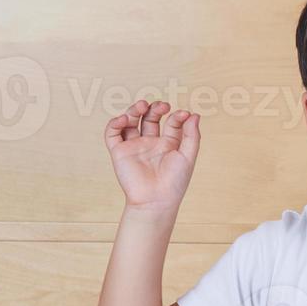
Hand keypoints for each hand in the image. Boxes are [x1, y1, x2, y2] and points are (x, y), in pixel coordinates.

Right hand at [103, 99, 200, 213]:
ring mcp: (134, 146)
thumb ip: (192, 135)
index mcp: (169, 145)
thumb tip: (194, 115)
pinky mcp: (119, 151)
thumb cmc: (175, 182)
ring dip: (134, 110)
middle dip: (155, 108)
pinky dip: (115, 123)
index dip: (177, 116)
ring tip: (142, 105)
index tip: (183, 114)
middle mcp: (151, 143)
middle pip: (150, 118)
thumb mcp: (188, 156)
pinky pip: (112, 133)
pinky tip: (124, 118)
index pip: (171, 123)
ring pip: (131, 121)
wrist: (156, 200)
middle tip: (163, 106)